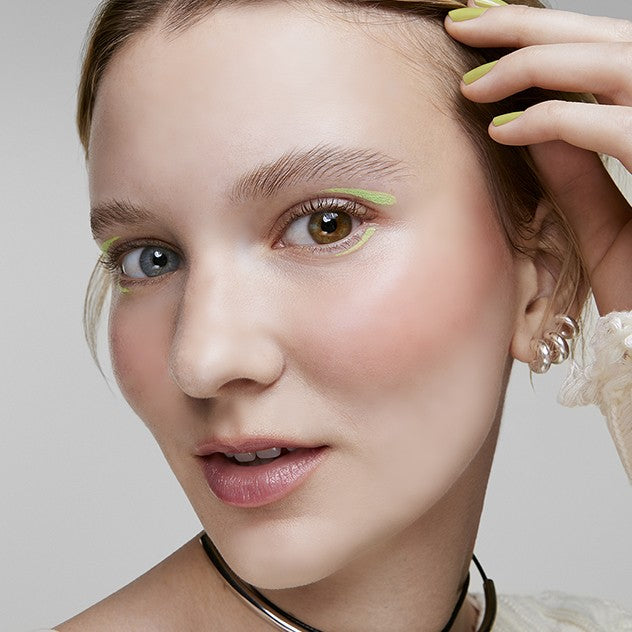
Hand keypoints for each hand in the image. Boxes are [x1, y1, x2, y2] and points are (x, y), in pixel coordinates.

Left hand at [444, 1, 631, 314]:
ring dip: (535, 62)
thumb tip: (528, 123)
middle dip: (531, 26)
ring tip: (473, 80)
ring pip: (612, 67)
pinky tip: (502, 130)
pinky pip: (607, 127)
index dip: (551, 36)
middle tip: (466, 19)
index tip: (490, 32)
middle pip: (609, 43)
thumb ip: (575, 171)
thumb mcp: (604, 224)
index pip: (610, 57)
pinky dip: (552, 122)